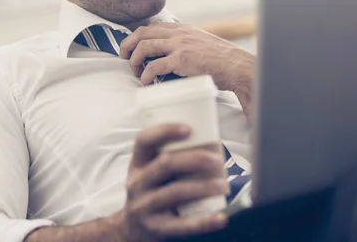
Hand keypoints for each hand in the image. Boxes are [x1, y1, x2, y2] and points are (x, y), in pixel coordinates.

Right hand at [118, 124, 228, 241]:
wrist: (133, 228)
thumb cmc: (153, 190)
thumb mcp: (151, 171)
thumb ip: (172, 156)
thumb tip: (211, 139)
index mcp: (138, 163)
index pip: (143, 140)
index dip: (164, 131)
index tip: (188, 128)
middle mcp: (137, 182)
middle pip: (165, 164)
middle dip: (195, 159)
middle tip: (217, 160)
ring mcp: (144, 206)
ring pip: (175, 192)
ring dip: (203, 187)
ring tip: (223, 185)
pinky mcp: (156, 227)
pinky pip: (181, 225)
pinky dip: (204, 222)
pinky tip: (220, 218)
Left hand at [119, 23, 253, 91]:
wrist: (237, 66)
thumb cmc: (222, 60)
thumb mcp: (202, 44)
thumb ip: (187, 45)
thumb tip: (173, 56)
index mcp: (183, 29)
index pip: (152, 26)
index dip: (138, 36)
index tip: (132, 47)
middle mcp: (179, 33)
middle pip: (142, 33)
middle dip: (127, 45)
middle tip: (123, 58)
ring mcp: (179, 45)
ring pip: (144, 46)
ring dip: (133, 60)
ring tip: (135, 72)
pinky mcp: (181, 60)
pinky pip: (153, 66)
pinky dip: (145, 74)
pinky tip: (146, 81)